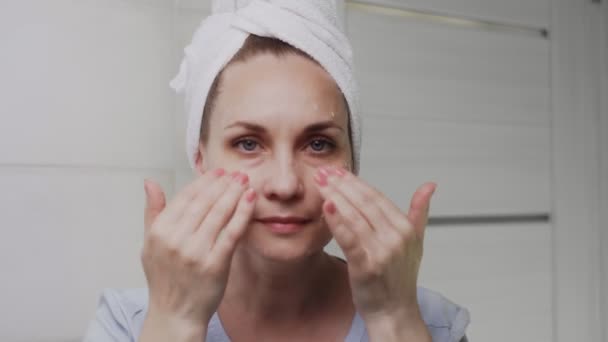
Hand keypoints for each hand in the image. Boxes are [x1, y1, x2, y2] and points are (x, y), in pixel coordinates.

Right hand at [140, 169, 256, 337]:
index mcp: (159, 232)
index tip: (217, 172)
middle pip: (204, 203)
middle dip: (222, 184)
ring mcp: (195, 252)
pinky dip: (243, 212)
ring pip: (219, 213)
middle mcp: (175, 240)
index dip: (203, 182)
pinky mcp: (215, 264)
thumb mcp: (150, 244)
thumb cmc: (164, 278)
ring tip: (244, 181)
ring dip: (234, 193)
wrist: (175, 314)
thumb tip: (150, 182)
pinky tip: (250, 199)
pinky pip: (232, 232)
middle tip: (236, 172)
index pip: (185, 198)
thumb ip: (153, 212)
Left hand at [314, 167, 434, 339]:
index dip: (356, 181)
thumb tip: (429, 186)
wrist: (394, 313)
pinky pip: (350, 239)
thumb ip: (419, 212)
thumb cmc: (400, 279)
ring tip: (320, 184)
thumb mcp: (416, 243)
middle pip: (365, 203)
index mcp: (406, 229)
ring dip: (336, 196)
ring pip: (356, 216)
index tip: (339, 171)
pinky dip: (338, 222)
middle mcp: (396, 238)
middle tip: (323, 172)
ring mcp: (382, 252)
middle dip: (342, 184)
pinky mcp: (367, 266)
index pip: (377, 197)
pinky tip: (327, 206)